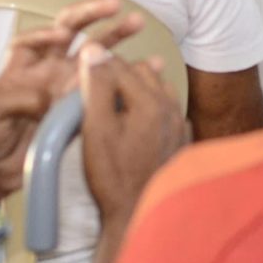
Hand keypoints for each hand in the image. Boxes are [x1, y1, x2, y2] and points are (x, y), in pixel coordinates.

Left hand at [0, 0, 146, 201]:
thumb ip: (14, 97)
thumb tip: (49, 96)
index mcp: (22, 66)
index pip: (39, 37)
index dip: (49, 31)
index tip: (61, 35)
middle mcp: (47, 71)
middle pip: (73, 33)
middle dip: (94, 14)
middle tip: (116, 5)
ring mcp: (66, 89)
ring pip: (94, 55)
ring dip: (115, 37)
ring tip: (137, 23)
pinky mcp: (79, 109)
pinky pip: (106, 89)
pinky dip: (127, 76)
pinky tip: (149, 68)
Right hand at [78, 42, 188, 226]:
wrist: (141, 214)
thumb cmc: (114, 174)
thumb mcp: (97, 130)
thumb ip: (98, 87)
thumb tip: (94, 49)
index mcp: (150, 100)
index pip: (120, 65)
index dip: (97, 66)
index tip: (81, 74)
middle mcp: (171, 106)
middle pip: (142, 72)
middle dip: (119, 74)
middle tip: (95, 89)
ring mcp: (179, 123)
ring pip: (157, 88)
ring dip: (137, 89)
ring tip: (114, 105)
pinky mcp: (181, 139)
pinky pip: (166, 109)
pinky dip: (151, 108)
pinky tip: (136, 123)